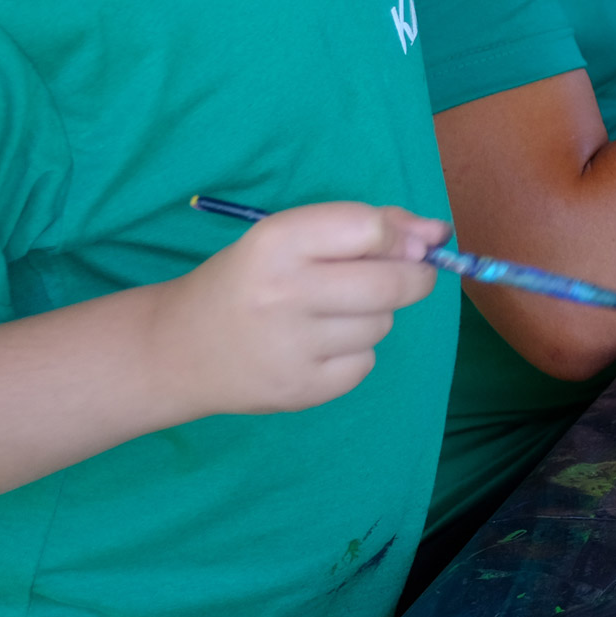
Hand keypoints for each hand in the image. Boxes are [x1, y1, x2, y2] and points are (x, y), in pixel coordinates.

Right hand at [148, 203, 445, 416]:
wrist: (178, 349)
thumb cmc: (246, 281)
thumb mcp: (290, 238)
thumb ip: (365, 227)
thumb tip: (437, 233)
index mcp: (276, 242)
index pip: (369, 230)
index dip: (401, 236)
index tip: (407, 242)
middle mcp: (283, 293)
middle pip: (393, 284)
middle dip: (413, 277)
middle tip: (396, 277)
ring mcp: (292, 347)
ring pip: (383, 324)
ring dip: (374, 316)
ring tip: (329, 314)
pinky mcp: (301, 389)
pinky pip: (365, 362)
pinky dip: (356, 352)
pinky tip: (318, 347)